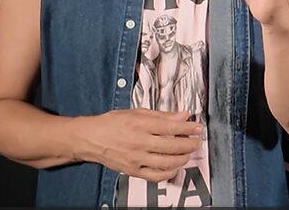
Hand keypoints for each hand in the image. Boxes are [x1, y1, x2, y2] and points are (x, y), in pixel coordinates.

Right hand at [78, 109, 201, 181]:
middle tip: (196, 141)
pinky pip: (156, 176)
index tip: (198, 128)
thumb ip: (162, 115)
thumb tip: (182, 116)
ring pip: (167, 162)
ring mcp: (136, 159)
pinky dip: (169, 172)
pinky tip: (175, 166)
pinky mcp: (133, 171)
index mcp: (141, 124)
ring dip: (183, 158)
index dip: (189, 128)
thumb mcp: (137, 112)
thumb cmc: (112, 123)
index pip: (172, 128)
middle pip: (173, 146)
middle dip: (190, 144)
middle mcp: (139, 142)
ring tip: (188, 153)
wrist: (90, 138)